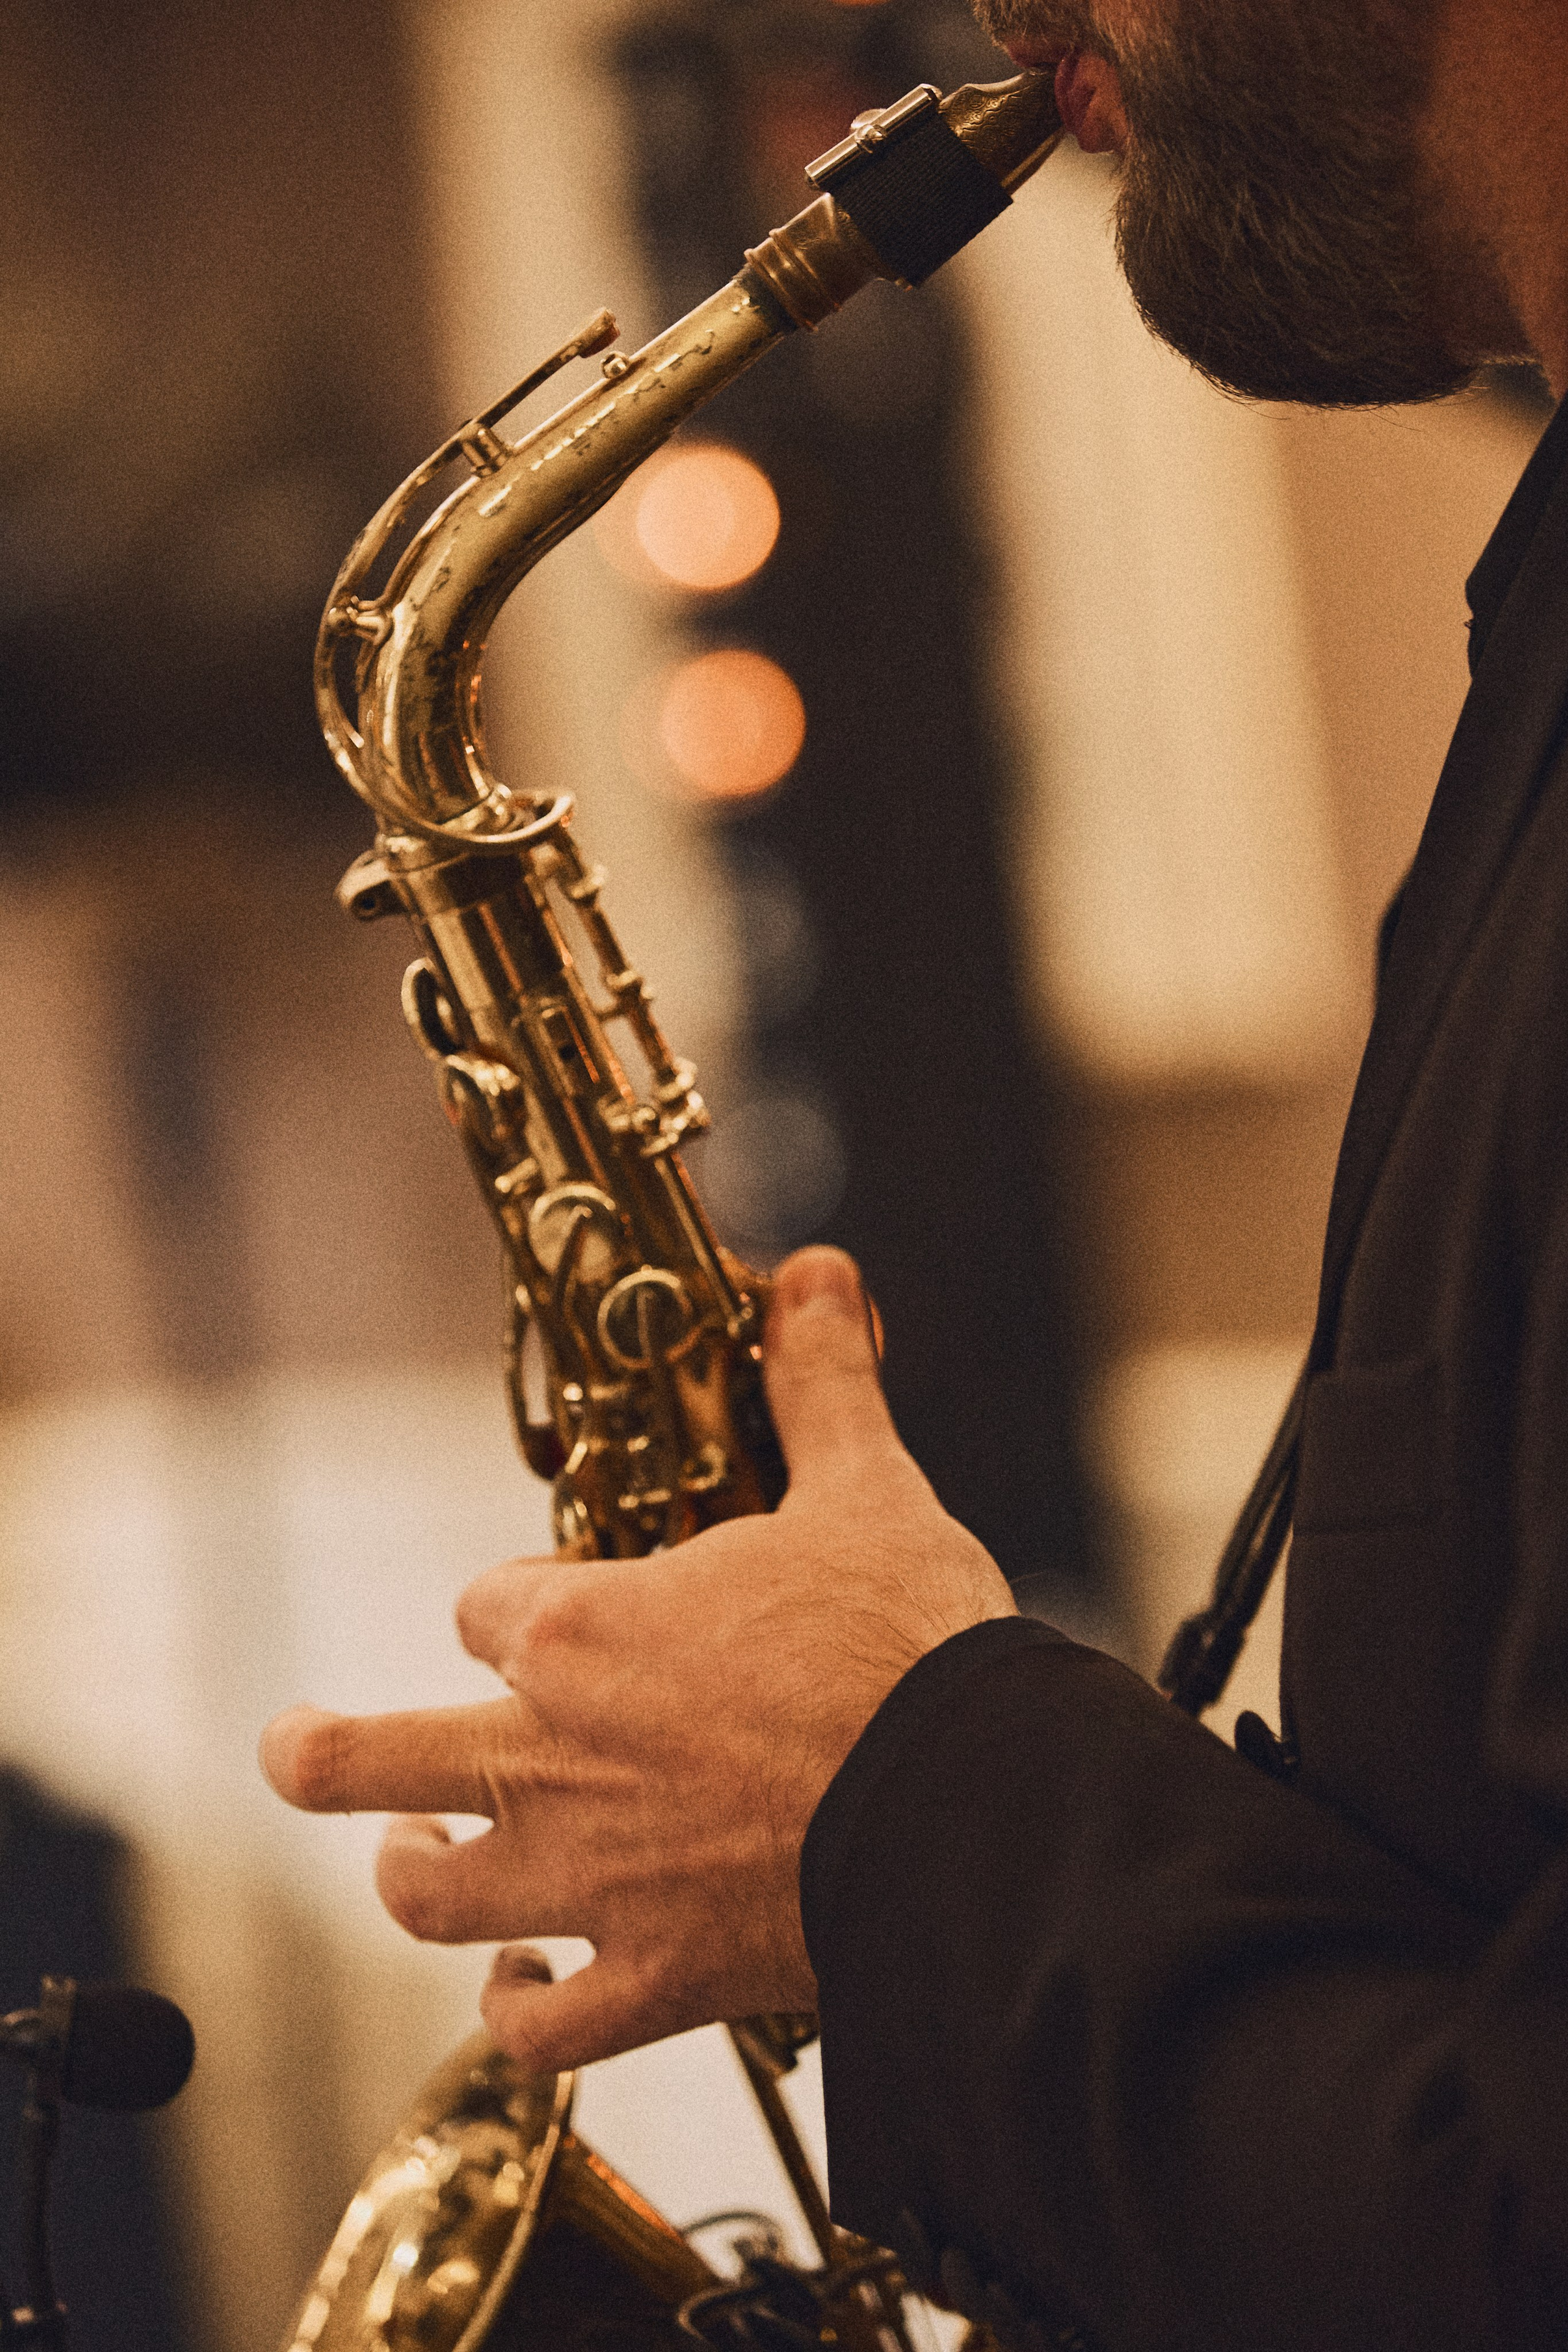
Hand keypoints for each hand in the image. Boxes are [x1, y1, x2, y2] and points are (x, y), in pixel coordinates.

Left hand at [259, 1245, 1015, 2070]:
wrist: (976, 1808)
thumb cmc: (911, 1644)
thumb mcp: (864, 1491)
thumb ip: (819, 1384)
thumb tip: (818, 1272)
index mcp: (585, 1631)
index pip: (489, 1605)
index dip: (520, 1603)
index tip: (571, 1609)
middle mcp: (555, 1756)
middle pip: (374, 1756)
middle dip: (320, 1752)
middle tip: (294, 1747)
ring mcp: (591, 1879)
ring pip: (431, 1896)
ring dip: (412, 1873)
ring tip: (412, 1853)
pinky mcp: (653, 1979)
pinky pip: (542, 2029)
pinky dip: (520, 2011)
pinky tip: (519, 1986)